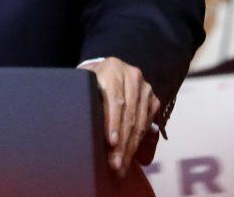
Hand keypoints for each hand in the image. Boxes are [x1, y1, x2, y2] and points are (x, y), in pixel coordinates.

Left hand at [79, 57, 159, 177]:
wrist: (107, 69)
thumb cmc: (90, 80)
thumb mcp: (84, 83)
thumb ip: (84, 97)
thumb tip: (80, 124)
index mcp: (112, 69)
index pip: (114, 100)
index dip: (113, 123)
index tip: (111, 143)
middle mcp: (132, 76)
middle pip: (128, 115)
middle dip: (122, 143)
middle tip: (115, 164)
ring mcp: (145, 87)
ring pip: (139, 122)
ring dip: (131, 147)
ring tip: (122, 165)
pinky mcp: (153, 98)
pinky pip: (148, 124)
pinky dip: (140, 141)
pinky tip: (132, 155)